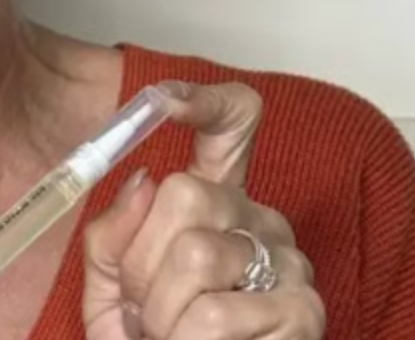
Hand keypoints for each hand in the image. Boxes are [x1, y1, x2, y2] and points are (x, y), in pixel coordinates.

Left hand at [81, 83, 325, 339]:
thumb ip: (112, 238)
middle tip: (141, 306)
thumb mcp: (113, 290)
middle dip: (138, 262)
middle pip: (185, 193)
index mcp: (217, 203)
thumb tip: (140, 184)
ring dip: (158, 314)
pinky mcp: (303, 312)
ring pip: (195, 256)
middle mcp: (259, 219)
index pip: (234, 122)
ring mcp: (288, 263)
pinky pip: (216, 314)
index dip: (202, 99)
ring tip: (166, 338)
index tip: (162, 101)